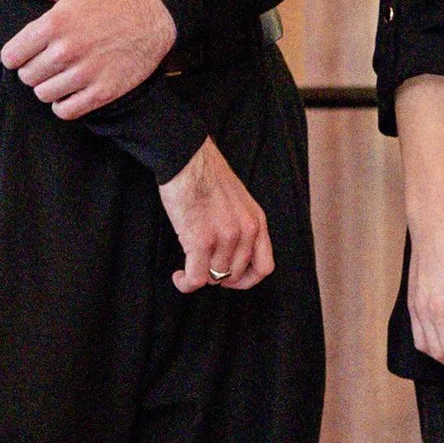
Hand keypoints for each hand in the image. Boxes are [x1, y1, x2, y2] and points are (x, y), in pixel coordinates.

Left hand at [0, 0, 174, 120]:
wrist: (151, 20)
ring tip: (59, 75)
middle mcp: (67, 51)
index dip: (15, 55)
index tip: (25, 53)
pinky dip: (64, 104)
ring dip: (48, 87)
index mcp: (55, 24)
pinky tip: (71, 91)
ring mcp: (85, 74)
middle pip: (27, 77)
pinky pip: (66, 111)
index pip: (12, 55)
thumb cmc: (109, 2)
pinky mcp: (102, 92)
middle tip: (47, 62)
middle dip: (32, 70)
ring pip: (43, 94)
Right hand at [159, 139, 273, 292]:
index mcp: (257, 221)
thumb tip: (231, 256)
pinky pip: (196, 278)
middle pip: (235, 275)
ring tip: (187, 269)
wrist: (187, 159)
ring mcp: (225, 237)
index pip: (264, 267)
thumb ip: (241, 227)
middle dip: (218, 277)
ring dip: (199, 277)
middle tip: (202, 268)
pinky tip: (178, 276)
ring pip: (215, 278)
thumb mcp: (239, 201)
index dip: (246, 280)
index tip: (230, 279)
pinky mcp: (201, 240)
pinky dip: (186, 283)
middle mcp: (246, 231)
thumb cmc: (206, 176)